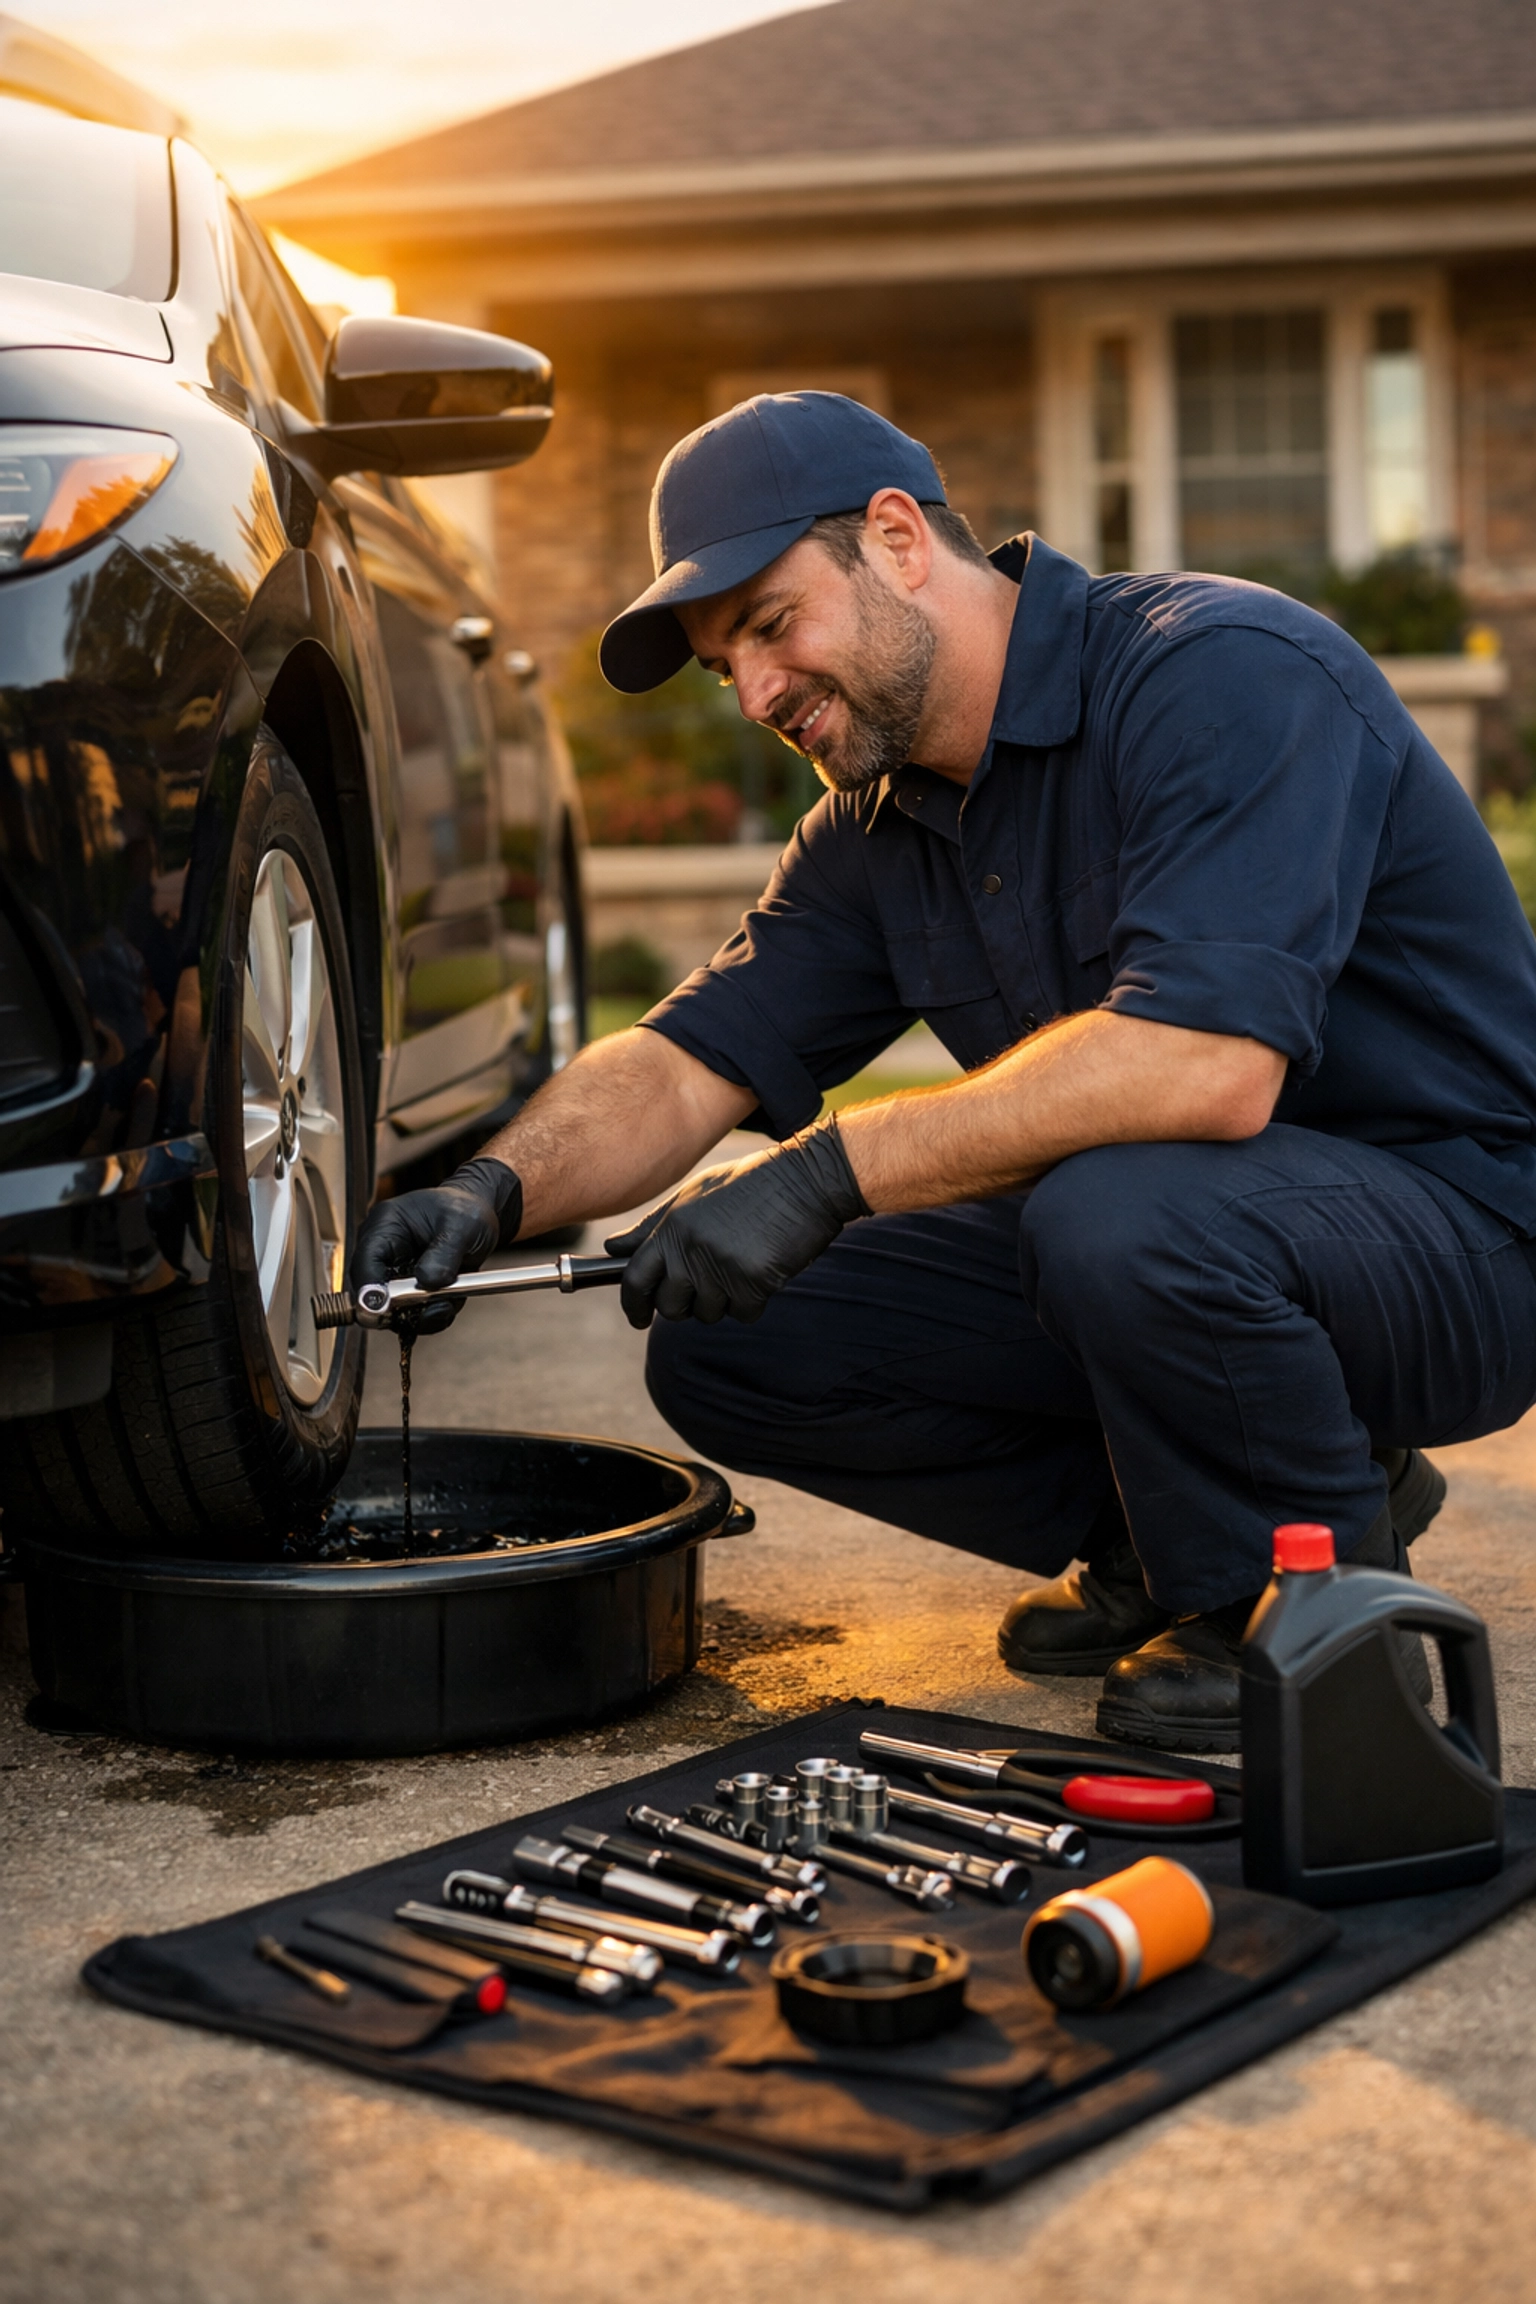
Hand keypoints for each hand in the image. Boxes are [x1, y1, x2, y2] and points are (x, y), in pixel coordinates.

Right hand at [352, 1157, 521, 1333]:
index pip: (364, 1264)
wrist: (478, 1216)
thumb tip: (427, 1282)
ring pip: (393, 1312)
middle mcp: (383, 1254)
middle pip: (371, 1295)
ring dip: (421, 1316)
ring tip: (449, 1302)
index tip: (387, 1307)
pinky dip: (432, 1316)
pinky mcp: (410, 1292)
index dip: (370, 1290)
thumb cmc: (463, 1209)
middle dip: (401, 1309)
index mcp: (384, 1227)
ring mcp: (395, 1275)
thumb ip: (444, 1254)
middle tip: (433, 1308)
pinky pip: (413, 1316)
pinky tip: (451, 1301)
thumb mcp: (462, 1224)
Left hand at [605, 1115, 867, 1327]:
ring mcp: (720, 1267)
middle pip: (670, 1306)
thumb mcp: (695, 1194)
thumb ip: (654, 1225)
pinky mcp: (752, 1282)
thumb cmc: (751, 1185)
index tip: (638, 1318)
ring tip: (741, 1267)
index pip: (635, 1278)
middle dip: (683, 1307)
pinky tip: (764, 1271)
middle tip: (704, 1292)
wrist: (806, 1181)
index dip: (633, 1304)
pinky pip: (743, 1314)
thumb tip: (613, 1249)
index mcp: (672, 1225)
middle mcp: (690, 1248)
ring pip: (707, 1313)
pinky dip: (754, 1301)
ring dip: (723, 1301)